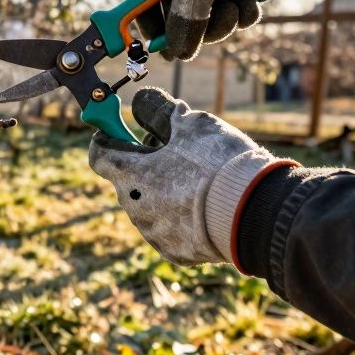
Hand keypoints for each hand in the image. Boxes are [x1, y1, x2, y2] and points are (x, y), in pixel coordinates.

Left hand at [88, 87, 295, 264]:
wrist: (255, 212)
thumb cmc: (219, 163)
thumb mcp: (191, 123)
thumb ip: (160, 110)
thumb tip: (143, 102)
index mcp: (131, 173)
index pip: (99, 154)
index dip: (108, 138)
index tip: (118, 131)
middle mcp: (135, 207)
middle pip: (128, 179)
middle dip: (144, 164)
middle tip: (175, 151)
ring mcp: (154, 232)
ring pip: (148, 205)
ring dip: (162, 191)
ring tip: (197, 180)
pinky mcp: (175, 252)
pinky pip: (170, 228)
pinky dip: (180, 216)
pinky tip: (205, 206)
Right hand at [131, 0, 309, 59]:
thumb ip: (186, 19)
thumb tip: (178, 54)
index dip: (149, 23)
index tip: (162, 47)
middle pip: (178, 7)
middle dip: (200, 23)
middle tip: (218, 29)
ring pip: (208, 7)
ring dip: (225, 17)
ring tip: (241, 9)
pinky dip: (241, 6)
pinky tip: (253, 2)